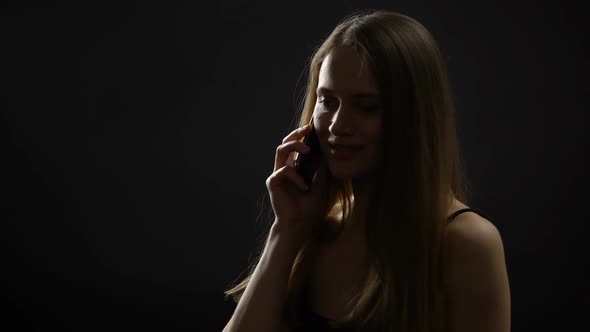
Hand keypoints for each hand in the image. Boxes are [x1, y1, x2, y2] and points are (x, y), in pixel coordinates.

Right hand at [265, 124, 329, 244]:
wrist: (300, 224)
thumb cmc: (310, 207)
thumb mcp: (322, 185)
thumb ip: (321, 169)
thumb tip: (326, 152)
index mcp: (295, 167)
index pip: (296, 146)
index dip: (302, 135)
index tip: (313, 128)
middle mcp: (285, 168)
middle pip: (285, 142)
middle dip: (296, 133)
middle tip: (308, 129)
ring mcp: (278, 174)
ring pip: (280, 149)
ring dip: (294, 145)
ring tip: (307, 150)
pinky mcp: (273, 182)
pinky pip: (283, 170)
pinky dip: (296, 176)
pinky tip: (304, 186)